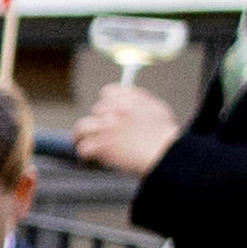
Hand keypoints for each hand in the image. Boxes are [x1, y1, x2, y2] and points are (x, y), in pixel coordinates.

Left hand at [71, 78, 186, 170]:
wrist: (165, 152)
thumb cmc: (165, 135)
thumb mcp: (156, 108)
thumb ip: (140, 101)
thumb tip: (130, 99)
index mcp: (128, 99)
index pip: (108, 92)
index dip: (107, 101)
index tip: (108, 109)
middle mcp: (115, 110)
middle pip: (97, 110)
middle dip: (100, 120)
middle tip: (102, 129)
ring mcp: (107, 127)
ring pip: (83, 126)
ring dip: (82, 133)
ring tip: (81, 139)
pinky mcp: (102, 145)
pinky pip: (84, 147)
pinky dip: (85, 152)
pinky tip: (88, 155)